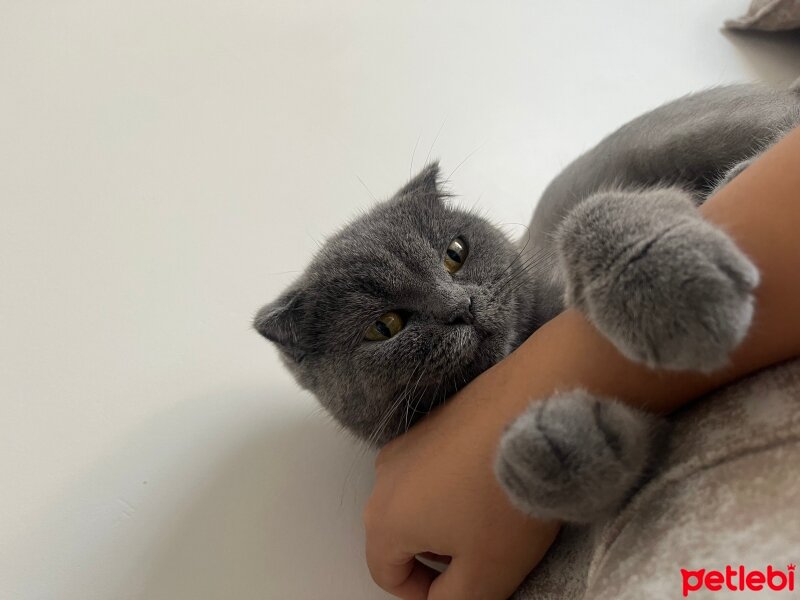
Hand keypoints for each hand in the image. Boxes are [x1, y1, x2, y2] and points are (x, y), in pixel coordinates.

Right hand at [363, 355, 560, 599]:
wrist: (535, 408)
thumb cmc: (507, 496)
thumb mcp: (486, 575)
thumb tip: (442, 597)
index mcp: (384, 520)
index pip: (386, 575)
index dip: (422, 594)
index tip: (461, 590)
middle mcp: (384, 477)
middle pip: (399, 535)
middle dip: (436, 555)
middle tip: (482, 556)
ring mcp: (408, 442)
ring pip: (418, 500)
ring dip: (446, 518)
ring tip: (493, 516)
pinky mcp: (434, 420)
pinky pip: (434, 466)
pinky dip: (456, 484)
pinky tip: (494, 481)